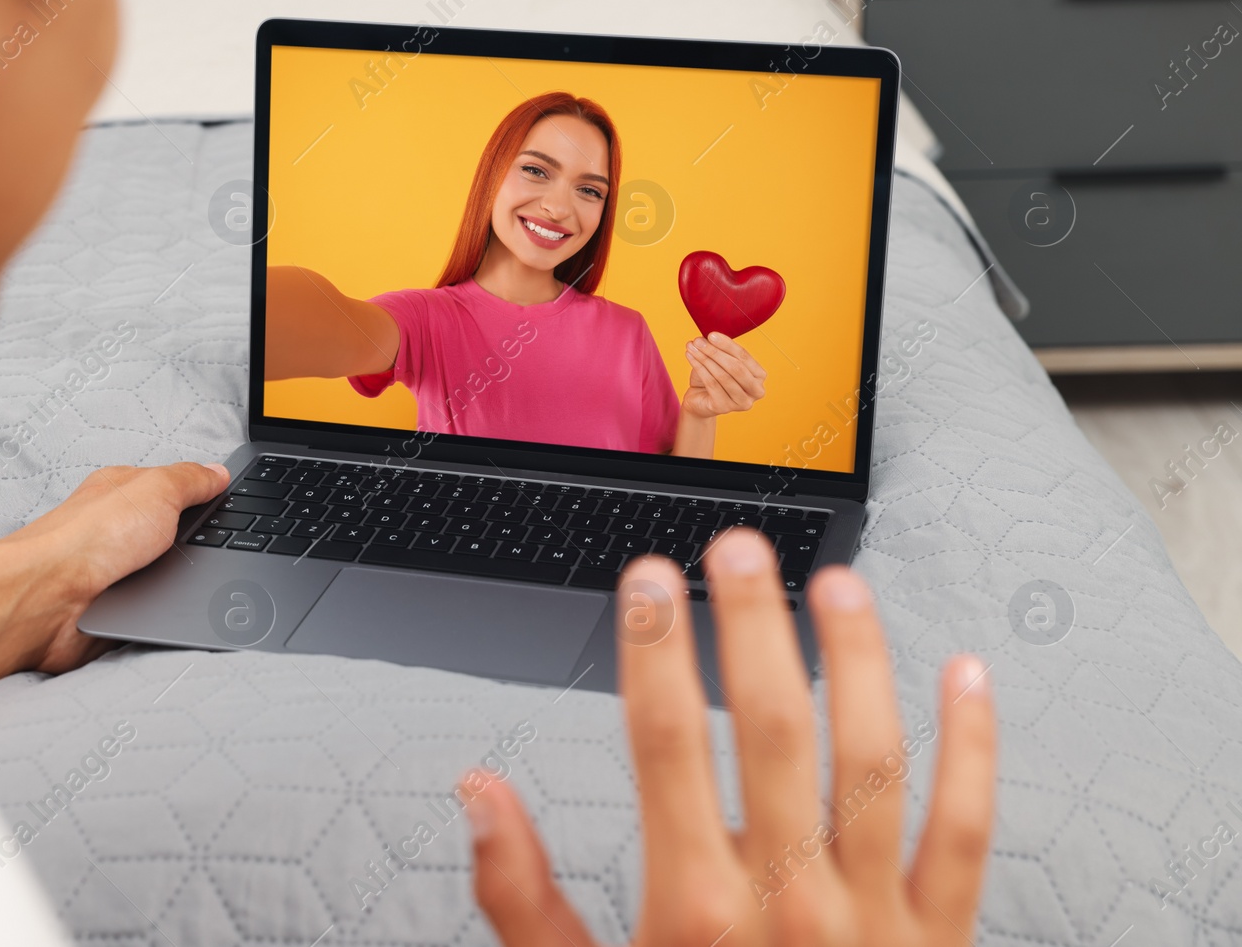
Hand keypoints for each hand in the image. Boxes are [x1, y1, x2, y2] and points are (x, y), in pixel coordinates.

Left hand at [0, 460, 229, 721]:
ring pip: (166, 575)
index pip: (175, 490)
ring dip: (179, 580)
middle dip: (198, 546)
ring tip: (189, 578)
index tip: (232, 505)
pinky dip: (163, 609)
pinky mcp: (113, 609)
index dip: (206, 498)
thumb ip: (191, 480)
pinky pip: (152, 608)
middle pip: (175, 536)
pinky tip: (167, 605)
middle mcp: (117, 530)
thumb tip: (217, 472)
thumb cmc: (89, 539)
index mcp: (125, 493)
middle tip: (216, 548)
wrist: (50, 599)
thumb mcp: (157, 490)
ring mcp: (114, 572)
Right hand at [463, 530, 996, 946]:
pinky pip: (967, 835)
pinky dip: (976, 751)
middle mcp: (784, 902)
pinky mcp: (940, 944)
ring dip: (856, 662)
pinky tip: (968, 674)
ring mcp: (871, 921)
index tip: (645, 579)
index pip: (662, 743)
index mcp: (692, 911)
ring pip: (872, 761)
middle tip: (737, 547)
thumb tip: (478, 795)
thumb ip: (522, 898)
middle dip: (750, 627)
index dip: (650, 649)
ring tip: (837, 584)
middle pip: (768, 730)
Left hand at [682, 333, 766, 419]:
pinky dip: (700, 368)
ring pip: (722, 376)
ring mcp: (741, 402)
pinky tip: (690, 357)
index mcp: (759, 376)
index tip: (711, 335)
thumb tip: (709, 338)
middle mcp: (756, 391)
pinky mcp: (724, 408)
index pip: (744, 357)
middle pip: (736, 368)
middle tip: (699, 341)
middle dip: (715, 352)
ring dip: (705, 358)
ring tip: (692, 347)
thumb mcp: (719, 361)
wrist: (699, 399)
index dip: (727, 345)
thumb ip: (720, 349)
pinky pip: (712, 384)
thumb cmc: (713, 377)